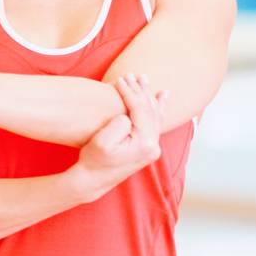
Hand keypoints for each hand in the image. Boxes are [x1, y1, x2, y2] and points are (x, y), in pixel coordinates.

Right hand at [73, 75, 165, 201]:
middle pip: (150, 110)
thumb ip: (118, 125)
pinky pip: (155, 123)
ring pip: (154, 115)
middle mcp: (153, 146)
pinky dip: (157, 108)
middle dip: (139, 91)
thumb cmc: (93, 160)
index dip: (130, 92)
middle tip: (130, 75)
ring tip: (144, 78)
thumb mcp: (102, 142)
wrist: (93, 180)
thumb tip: (128, 115)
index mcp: (144, 143)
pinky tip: (162, 96)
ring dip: (148, 96)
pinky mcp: (148, 148)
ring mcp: (152, 148)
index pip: (140, 109)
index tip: (119, 80)